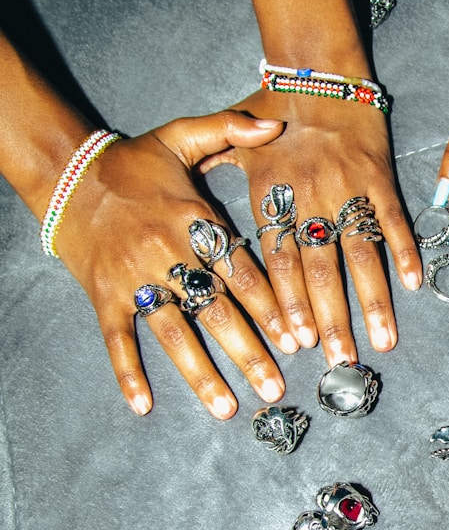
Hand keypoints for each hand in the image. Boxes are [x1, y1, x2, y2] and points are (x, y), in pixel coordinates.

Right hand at [56, 110, 290, 417]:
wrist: (69, 176)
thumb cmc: (135, 163)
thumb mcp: (181, 134)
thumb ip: (230, 127)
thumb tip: (275, 122)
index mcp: (193, 220)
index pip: (241, 270)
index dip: (271, 306)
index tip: (297, 338)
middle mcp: (166, 253)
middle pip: (215, 308)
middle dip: (247, 350)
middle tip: (275, 386)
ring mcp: (133, 279)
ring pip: (173, 332)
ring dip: (200, 373)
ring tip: (228, 408)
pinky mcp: (104, 297)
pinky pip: (116, 340)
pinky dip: (127, 373)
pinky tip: (143, 406)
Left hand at [201, 87, 420, 362]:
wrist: (317, 65)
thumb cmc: (270, 106)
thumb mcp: (228, 141)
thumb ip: (207, 178)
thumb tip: (185, 218)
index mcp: (270, 194)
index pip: (278, 261)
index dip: (288, 304)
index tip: (295, 343)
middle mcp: (308, 195)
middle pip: (320, 268)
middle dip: (330, 318)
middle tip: (338, 360)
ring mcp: (347, 187)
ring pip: (360, 252)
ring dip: (372, 299)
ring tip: (381, 340)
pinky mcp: (379, 175)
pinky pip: (394, 219)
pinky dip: (405, 251)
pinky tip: (415, 286)